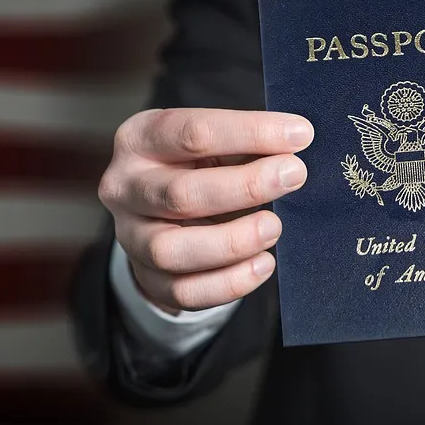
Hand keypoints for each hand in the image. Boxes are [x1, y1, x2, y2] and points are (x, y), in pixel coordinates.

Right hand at [98, 108, 312, 311]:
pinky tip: (263, 264)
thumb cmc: (197, 166)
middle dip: (245, 186)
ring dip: (232, 241)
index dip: (250, 132)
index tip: (300, 135)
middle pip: (180, 194)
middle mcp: (124, 188)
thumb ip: (248, 143)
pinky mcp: (148, 278)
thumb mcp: (213, 143)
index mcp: (138, 139)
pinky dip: (229, 282)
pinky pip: (184, 292)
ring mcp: (131, 237)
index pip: (192, 133)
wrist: (163, 212)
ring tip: (274, 227)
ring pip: (171, 250)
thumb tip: (297, 143)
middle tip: (293, 176)